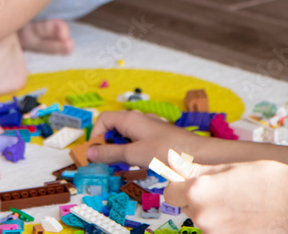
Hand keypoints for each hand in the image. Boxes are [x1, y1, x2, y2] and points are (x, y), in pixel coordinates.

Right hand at [87, 109, 204, 166]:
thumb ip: (111, 153)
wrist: (197, 154)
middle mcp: (138, 120)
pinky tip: (136, 168)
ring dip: (119, 152)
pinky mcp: (157, 139)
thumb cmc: (166, 151)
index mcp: (130, 119)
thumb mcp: (134, 154)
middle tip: (105, 163)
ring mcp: (149, 129)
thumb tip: (89, 153)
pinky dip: (132, 154)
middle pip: (114, 128)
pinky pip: (138, 144)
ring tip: (119, 167)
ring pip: (126, 138)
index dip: (95, 135)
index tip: (94, 153)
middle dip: (106, 145)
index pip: (103, 119)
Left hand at [165, 155, 287, 233]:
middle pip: (187, 207)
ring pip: (203, 220)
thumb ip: (194, 168)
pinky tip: (245, 216)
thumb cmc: (266, 179)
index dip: (179, 186)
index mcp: (198, 191)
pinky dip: (226, 224)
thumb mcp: (227, 168)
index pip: (170, 192)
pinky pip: (218, 231)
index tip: (191, 182)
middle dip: (199, 199)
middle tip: (225, 190)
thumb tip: (170, 158)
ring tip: (239, 202)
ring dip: (214, 212)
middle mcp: (202, 216)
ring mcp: (215, 233)